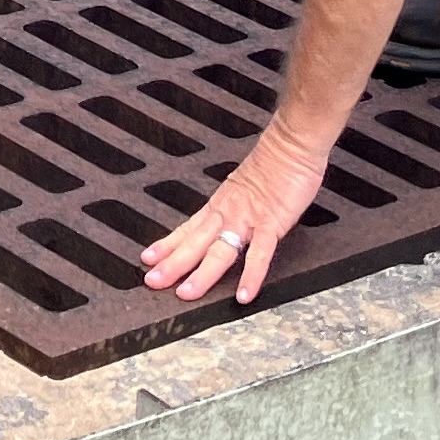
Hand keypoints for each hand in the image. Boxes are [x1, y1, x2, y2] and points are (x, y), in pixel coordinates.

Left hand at [139, 132, 328, 306]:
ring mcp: (247, 220)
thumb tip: (223, 220)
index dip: (167, 245)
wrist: (291, 144)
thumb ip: (233, 206)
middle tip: (152, 281)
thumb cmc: (273, 164)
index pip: (187, 229)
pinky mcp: (271, 223)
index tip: (148, 258)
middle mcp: (228, 213)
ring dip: (201, 274)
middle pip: (195, 243)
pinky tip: (243, 295)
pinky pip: (259, 254)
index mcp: (220, 205)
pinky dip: (251, 276)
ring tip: (186, 293)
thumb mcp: (243, 186)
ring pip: (219, 251)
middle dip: (172, 264)